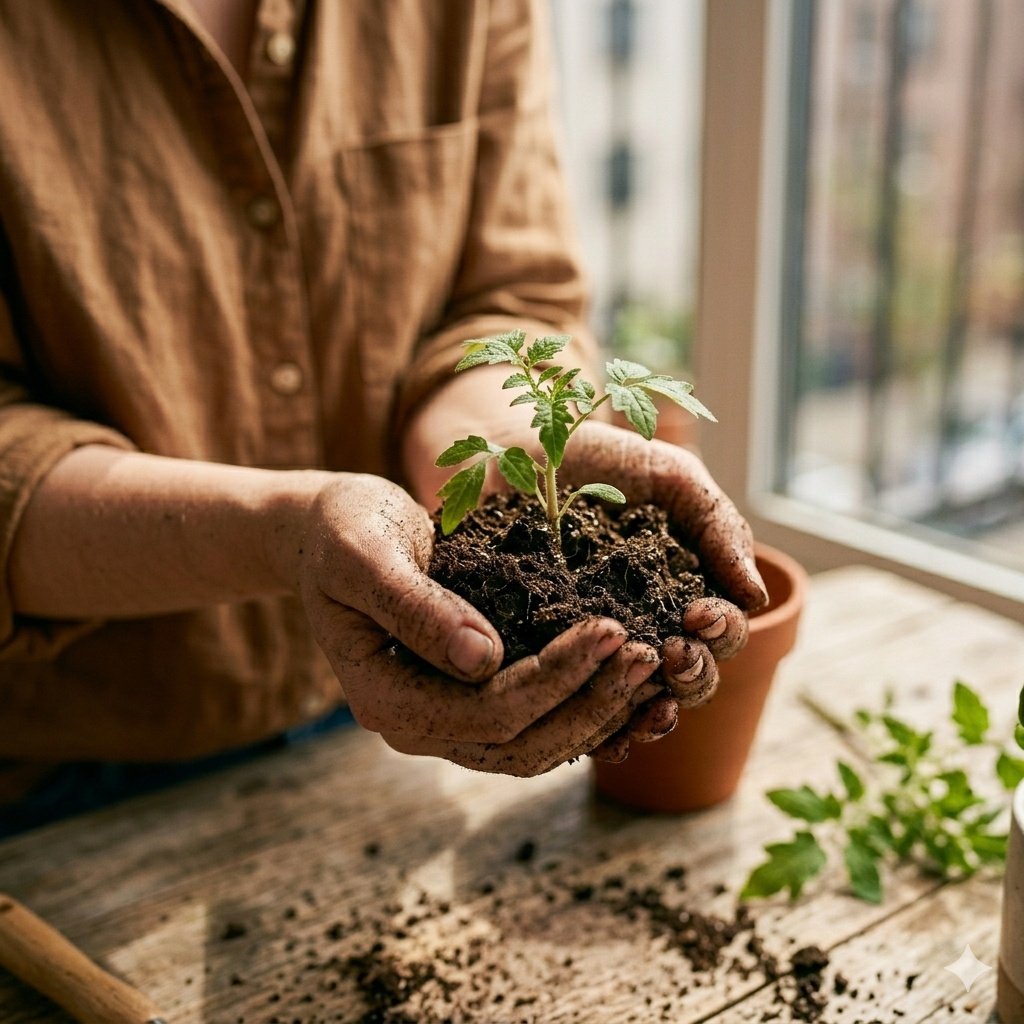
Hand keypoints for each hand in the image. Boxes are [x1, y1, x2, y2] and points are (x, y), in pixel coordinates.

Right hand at [295, 474, 660, 775]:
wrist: (333, 534)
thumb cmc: (343, 533)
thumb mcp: (365, 556)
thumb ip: (415, 607)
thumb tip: (482, 660)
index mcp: (387, 700)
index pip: (488, 712)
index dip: (554, 678)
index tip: (608, 627)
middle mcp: (418, 724)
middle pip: (522, 743)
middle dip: (590, 702)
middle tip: (646, 653)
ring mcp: (446, 715)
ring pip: (536, 744)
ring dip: (597, 711)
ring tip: (650, 664)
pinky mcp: (471, 695)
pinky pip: (536, 720)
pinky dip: (584, 704)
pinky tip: (625, 676)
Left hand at [558, 421, 764, 761]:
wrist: (513, 447)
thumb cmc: (597, 459)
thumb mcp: (669, 478)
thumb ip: (718, 525)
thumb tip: (755, 597)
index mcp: (682, 591)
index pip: (721, 632)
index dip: (722, 632)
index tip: (701, 616)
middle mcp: (646, 627)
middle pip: (689, 676)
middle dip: (693, 674)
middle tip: (674, 653)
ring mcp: (596, 648)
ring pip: (639, 702)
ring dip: (653, 708)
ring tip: (645, 692)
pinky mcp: (546, 661)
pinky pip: (578, 709)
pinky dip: (598, 732)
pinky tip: (604, 737)